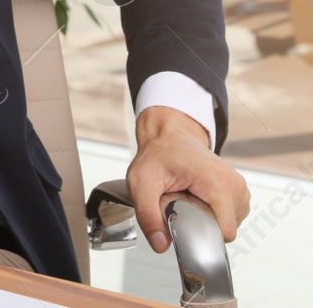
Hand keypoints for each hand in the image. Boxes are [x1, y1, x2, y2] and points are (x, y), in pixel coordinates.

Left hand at [127, 105, 249, 251]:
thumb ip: (148, 216)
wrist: (169, 136)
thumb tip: (160, 245)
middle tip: (181, 201)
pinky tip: (199, 197)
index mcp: (217, 183)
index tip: (183, 220)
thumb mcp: (141, 184)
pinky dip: (212, 212)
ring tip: (189, 196)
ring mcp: (240, 188)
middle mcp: (235, 185)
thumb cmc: (157, 155)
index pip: (225, 231)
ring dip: (206, 217)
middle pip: (224, 229)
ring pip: (227, 224)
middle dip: (201, 223)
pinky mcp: (239, 191)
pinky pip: (228, 216)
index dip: (202, 233)